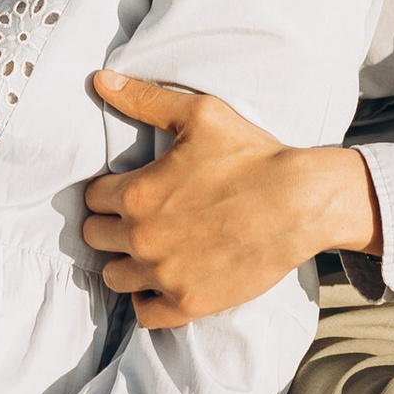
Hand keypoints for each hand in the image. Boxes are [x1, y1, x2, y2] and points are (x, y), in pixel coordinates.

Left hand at [80, 73, 377, 324]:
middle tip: (141, 216)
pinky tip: (164, 280)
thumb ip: (144, 99)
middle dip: (112, 224)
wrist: (300, 202)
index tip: (131, 188)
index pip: (93, 198)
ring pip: (114, 277)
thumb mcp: (199, 115)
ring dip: (126, 262)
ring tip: (151, 248)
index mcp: (137, 194)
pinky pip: (145, 314)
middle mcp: (142, 238)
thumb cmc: (251, 155)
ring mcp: (165, 275)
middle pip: (95, 237)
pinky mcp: (190, 303)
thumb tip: (100, 79)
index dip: (110, 190)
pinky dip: (148, 299)